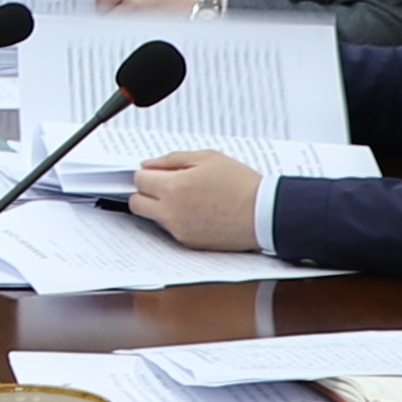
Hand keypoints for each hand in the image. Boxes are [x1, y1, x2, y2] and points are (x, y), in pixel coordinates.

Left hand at [129, 150, 269, 248]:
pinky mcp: (189, 243)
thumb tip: (148, 165)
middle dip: (146, 192)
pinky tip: (197, 211)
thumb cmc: (240, 183)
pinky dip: (176, 219)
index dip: (147, 173)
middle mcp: (171, 212)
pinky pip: (170, 229)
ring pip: (152, 217)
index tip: (157, 171)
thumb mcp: (207, 158)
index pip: (139, 180)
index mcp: (173, 187)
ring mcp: (178, 230)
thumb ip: (171, 160)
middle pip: (137, 202)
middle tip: (165, 184)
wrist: (264, 214)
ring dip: (160, 206)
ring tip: (186, 197)